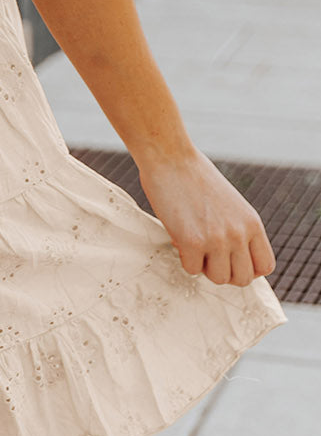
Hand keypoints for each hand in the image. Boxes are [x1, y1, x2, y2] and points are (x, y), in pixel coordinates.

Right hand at [135, 146, 276, 286]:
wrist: (171, 157)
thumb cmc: (194, 176)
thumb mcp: (230, 203)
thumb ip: (236, 229)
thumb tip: (230, 258)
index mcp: (252, 222)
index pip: (265, 265)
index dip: (247, 268)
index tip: (230, 260)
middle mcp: (239, 233)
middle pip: (243, 278)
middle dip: (224, 271)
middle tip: (208, 255)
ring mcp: (217, 239)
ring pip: (218, 278)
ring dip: (203, 266)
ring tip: (193, 245)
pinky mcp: (192, 241)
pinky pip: (192, 269)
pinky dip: (184, 258)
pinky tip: (179, 237)